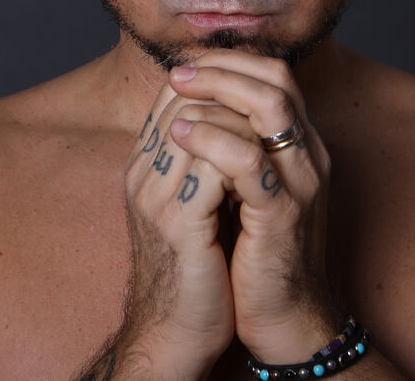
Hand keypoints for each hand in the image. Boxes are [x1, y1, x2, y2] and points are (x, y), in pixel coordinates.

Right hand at [118, 80, 241, 376]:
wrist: (175, 332)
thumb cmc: (193, 266)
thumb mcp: (193, 202)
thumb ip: (202, 160)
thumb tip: (236, 120)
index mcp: (144, 163)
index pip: (173, 93)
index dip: (217, 81)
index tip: (255, 88)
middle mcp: (143, 171)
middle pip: (184, 98)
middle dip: (233, 94)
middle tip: (269, 104)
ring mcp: (155, 195)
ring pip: (199, 123)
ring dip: (243, 122)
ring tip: (271, 132)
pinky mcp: (178, 223)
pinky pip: (214, 166)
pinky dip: (245, 157)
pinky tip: (266, 166)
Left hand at [169, 50, 337, 363]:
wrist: (282, 316)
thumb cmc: (255, 248)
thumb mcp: (247, 185)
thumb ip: (235, 144)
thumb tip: (194, 102)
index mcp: (301, 143)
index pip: (274, 74)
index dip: (230, 61)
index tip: (188, 64)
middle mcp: (309, 153)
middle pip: (275, 79)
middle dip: (222, 66)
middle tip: (178, 73)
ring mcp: (301, 181)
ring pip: (269, 107)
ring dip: (217, 91)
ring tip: (177, 94)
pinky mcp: (283, 214)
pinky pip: (250, 161)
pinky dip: (211, 140)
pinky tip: (180, 136)